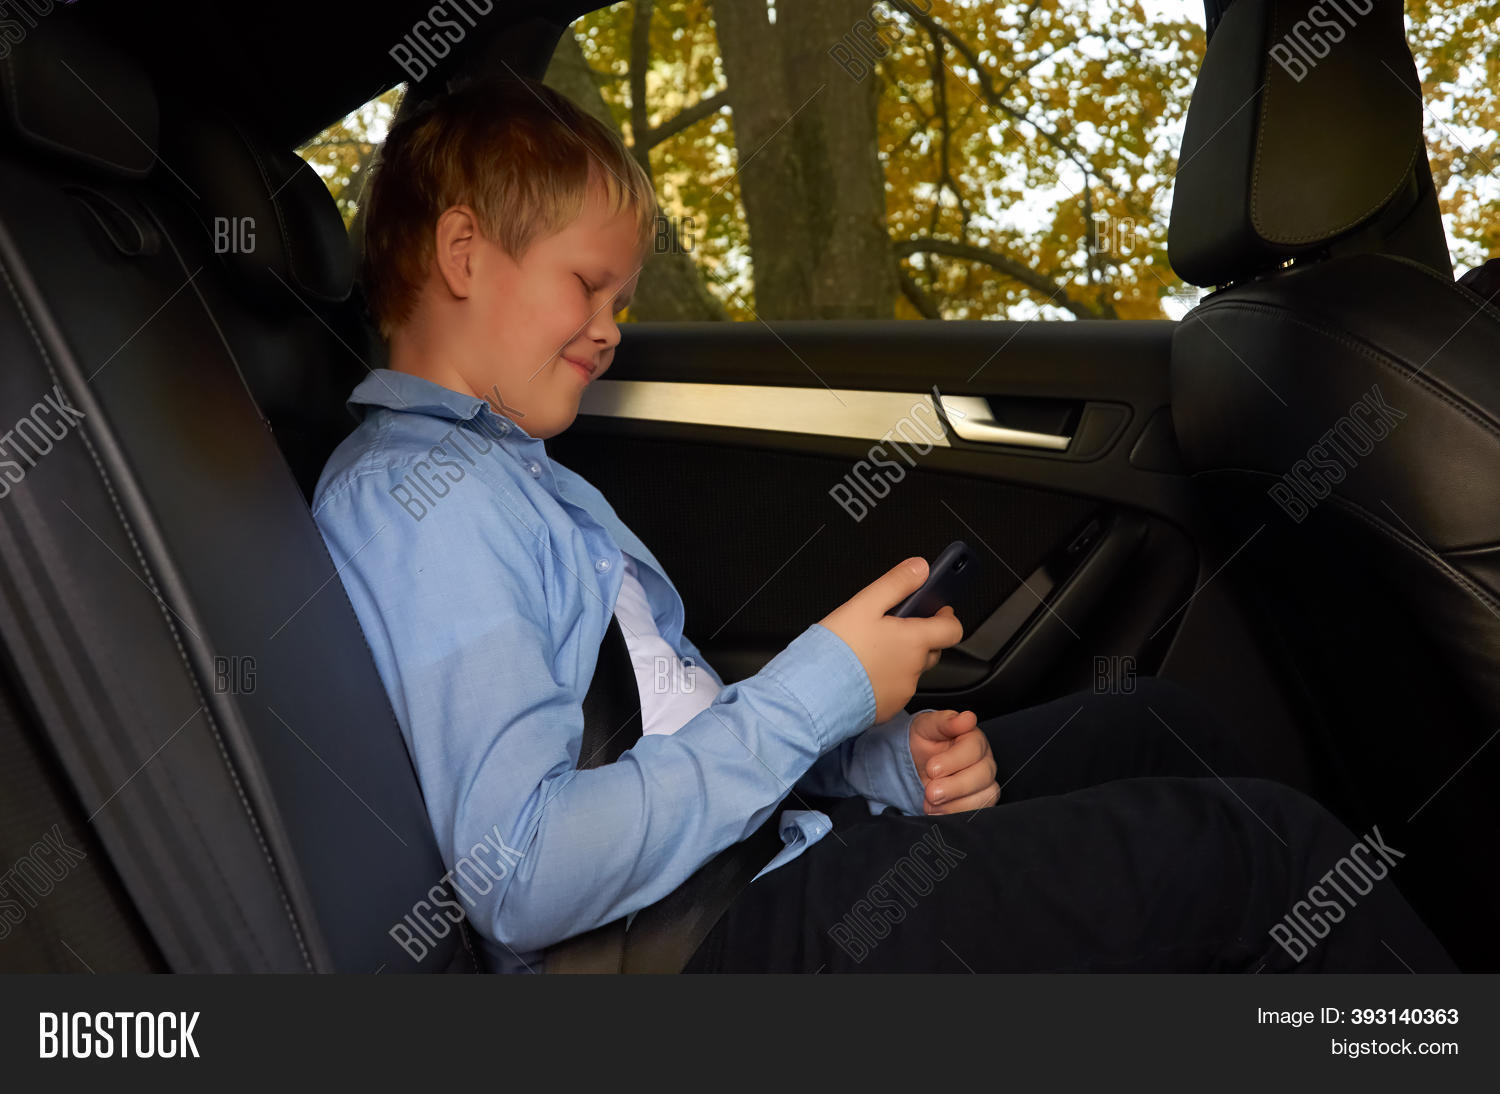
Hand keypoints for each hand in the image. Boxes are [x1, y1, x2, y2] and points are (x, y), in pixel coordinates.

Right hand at [818, 558, 964, 723]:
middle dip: (920, 638)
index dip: (948, 618)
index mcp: (914, 641)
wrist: (814, 692)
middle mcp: (914, 668)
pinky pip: (895, 690)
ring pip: (911, 670)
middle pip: (932, 650)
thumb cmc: (837, 650)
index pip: (952, 630)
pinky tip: (865, 671)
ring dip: (901, 659)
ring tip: (871, 650)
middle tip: (894, 628)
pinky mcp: (888, 707)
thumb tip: (920, 568)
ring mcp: (902, 691)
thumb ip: (896, 583)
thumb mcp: (864, 604)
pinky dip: (886, 679)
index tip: (940, 612)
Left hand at [909, 709, 998, 814]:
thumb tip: (967, 718)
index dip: (953, 761)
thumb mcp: (927, 726)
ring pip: (984, 797)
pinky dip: (954, 814)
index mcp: (974, 738)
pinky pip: (977, 812)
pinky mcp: (979, 801)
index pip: (974, 749)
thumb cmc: (925, 741)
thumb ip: (945, 721)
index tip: (931, 769)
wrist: (916, 762)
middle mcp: (984, 760)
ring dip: (954, 804)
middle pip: (983, 775)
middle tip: (930, 792)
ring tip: (929, 803)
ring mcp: (985, 783)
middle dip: (954, 787)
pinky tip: (936, 811)